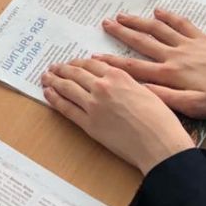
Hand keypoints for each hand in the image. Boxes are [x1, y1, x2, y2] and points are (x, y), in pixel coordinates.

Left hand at [42, 57, 194, 174]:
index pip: (91, 64)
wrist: (159, 143)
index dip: (78, 63)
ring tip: (46, 77)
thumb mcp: (146, 91)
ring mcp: (93, 105)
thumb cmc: (160, 120)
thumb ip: (127, 83)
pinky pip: (66, 108)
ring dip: (54, 81)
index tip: (72, 63)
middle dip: (62, 69)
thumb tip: (116, 80)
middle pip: (76, 73)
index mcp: (118, 76)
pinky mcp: (89, 124)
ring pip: (67, 88)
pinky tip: (48, 94)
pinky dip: (55, 99)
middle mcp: (103, 87)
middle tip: (54, 67)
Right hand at [97, 8, 205, 118]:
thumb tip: (139, 90)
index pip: (134, 67)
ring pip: (157, 29)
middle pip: (142, 42)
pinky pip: (181, 24)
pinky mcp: (202, 38)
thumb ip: (165, 98)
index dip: (112, 62)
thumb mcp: (195, 107)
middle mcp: (174, 56)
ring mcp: (188, 44)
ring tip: (122, 15)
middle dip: (121, 33)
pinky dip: (168, 16)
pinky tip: (159, 11)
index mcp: (170, 74)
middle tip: (104, 23)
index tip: (94, 57)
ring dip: (139, 22)